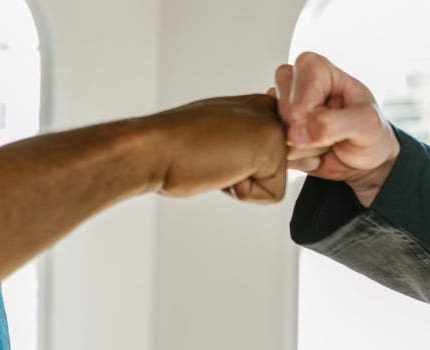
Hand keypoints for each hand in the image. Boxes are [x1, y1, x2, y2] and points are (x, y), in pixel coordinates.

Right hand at [139, 94, 286, 202]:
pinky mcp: (274, 145)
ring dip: (245, 185)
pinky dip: (245, 194)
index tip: (214, 150)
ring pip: (276, 181)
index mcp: (255, 105)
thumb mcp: (217, 138)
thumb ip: (245, 143)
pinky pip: (274, 194)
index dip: (243, 169)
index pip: (270, 156)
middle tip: (214, 155)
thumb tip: (265, 163)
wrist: (153, 149)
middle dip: (246, 176)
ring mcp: (273, 124)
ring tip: (217, 159)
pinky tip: (222, 169)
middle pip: (275, 170)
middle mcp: (268, 110)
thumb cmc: (175, 147)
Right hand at [274, 52, 399, 205]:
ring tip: (325, 140)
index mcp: (315, 68)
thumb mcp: (366, 124)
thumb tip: (296, 132)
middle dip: (310, 134)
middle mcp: (293, 83)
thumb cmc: (370, 132)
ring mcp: (281, 108)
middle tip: (333, 131)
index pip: (299, 97)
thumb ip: (334, 124)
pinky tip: (314, 152)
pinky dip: (298, 161)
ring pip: (277, 136)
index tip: (339, 116)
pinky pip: (277, 153)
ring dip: (305, 149)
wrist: (367, 160)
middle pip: (284, 115)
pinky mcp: (276, 131)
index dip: (317, 115)